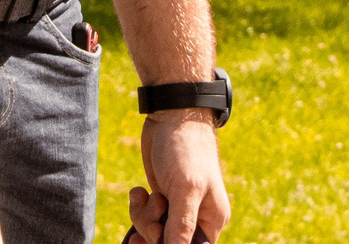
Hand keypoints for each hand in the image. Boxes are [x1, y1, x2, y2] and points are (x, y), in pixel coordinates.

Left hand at [127, 111, 229, 242]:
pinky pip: (143, 216)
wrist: (171, 117)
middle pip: (168, 242)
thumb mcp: (186, 189)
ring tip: (146, 196)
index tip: (154, 237)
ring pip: (152, 231)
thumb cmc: (186, 150)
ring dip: (143, 217)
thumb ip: (182, 225)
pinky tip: (139, 191)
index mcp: (211, 221)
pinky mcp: (160, 197)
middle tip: (152, 210)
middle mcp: (195, 217)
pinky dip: (138, 206)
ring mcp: (175, 207)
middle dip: (153, 231)